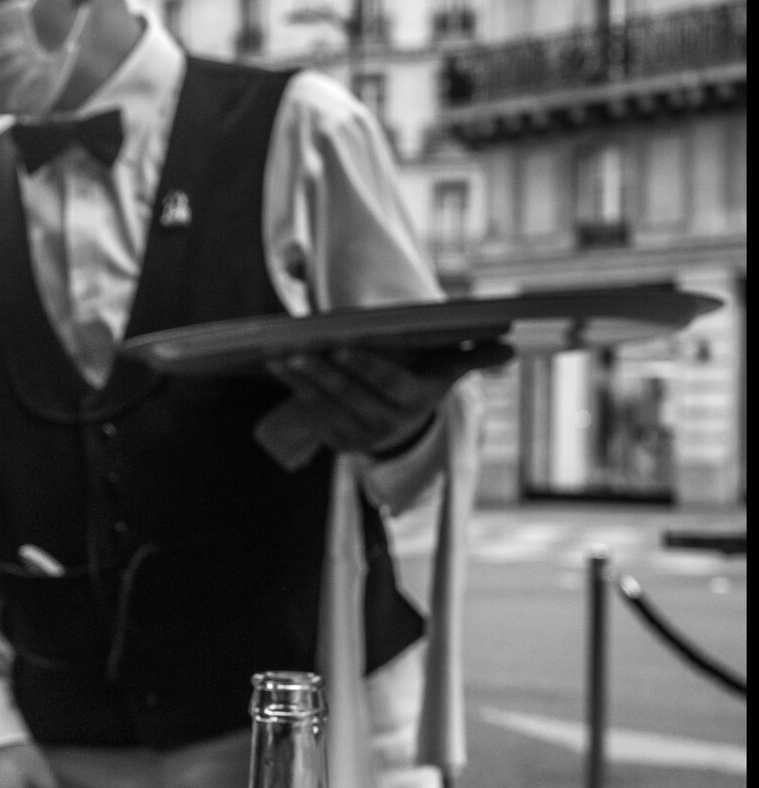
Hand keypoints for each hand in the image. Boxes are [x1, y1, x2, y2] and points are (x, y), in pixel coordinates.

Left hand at [270, 342, 509, 456]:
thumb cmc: (424, 377)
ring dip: (301, 380)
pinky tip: (278, 367)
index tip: (342, 347)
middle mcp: (390, 423)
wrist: (405, 420)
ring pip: (327, 404)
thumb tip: (511, 348)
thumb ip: (472, 354)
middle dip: (323, 372)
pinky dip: (295, 389)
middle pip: (351, 395)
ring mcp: (362, 434)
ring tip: (278, 356)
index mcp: (416, 400)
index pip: (391, 384)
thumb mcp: (446, 367)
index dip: (366, 367)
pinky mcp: (339, 440)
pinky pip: (313, 412)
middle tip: (297, 351)